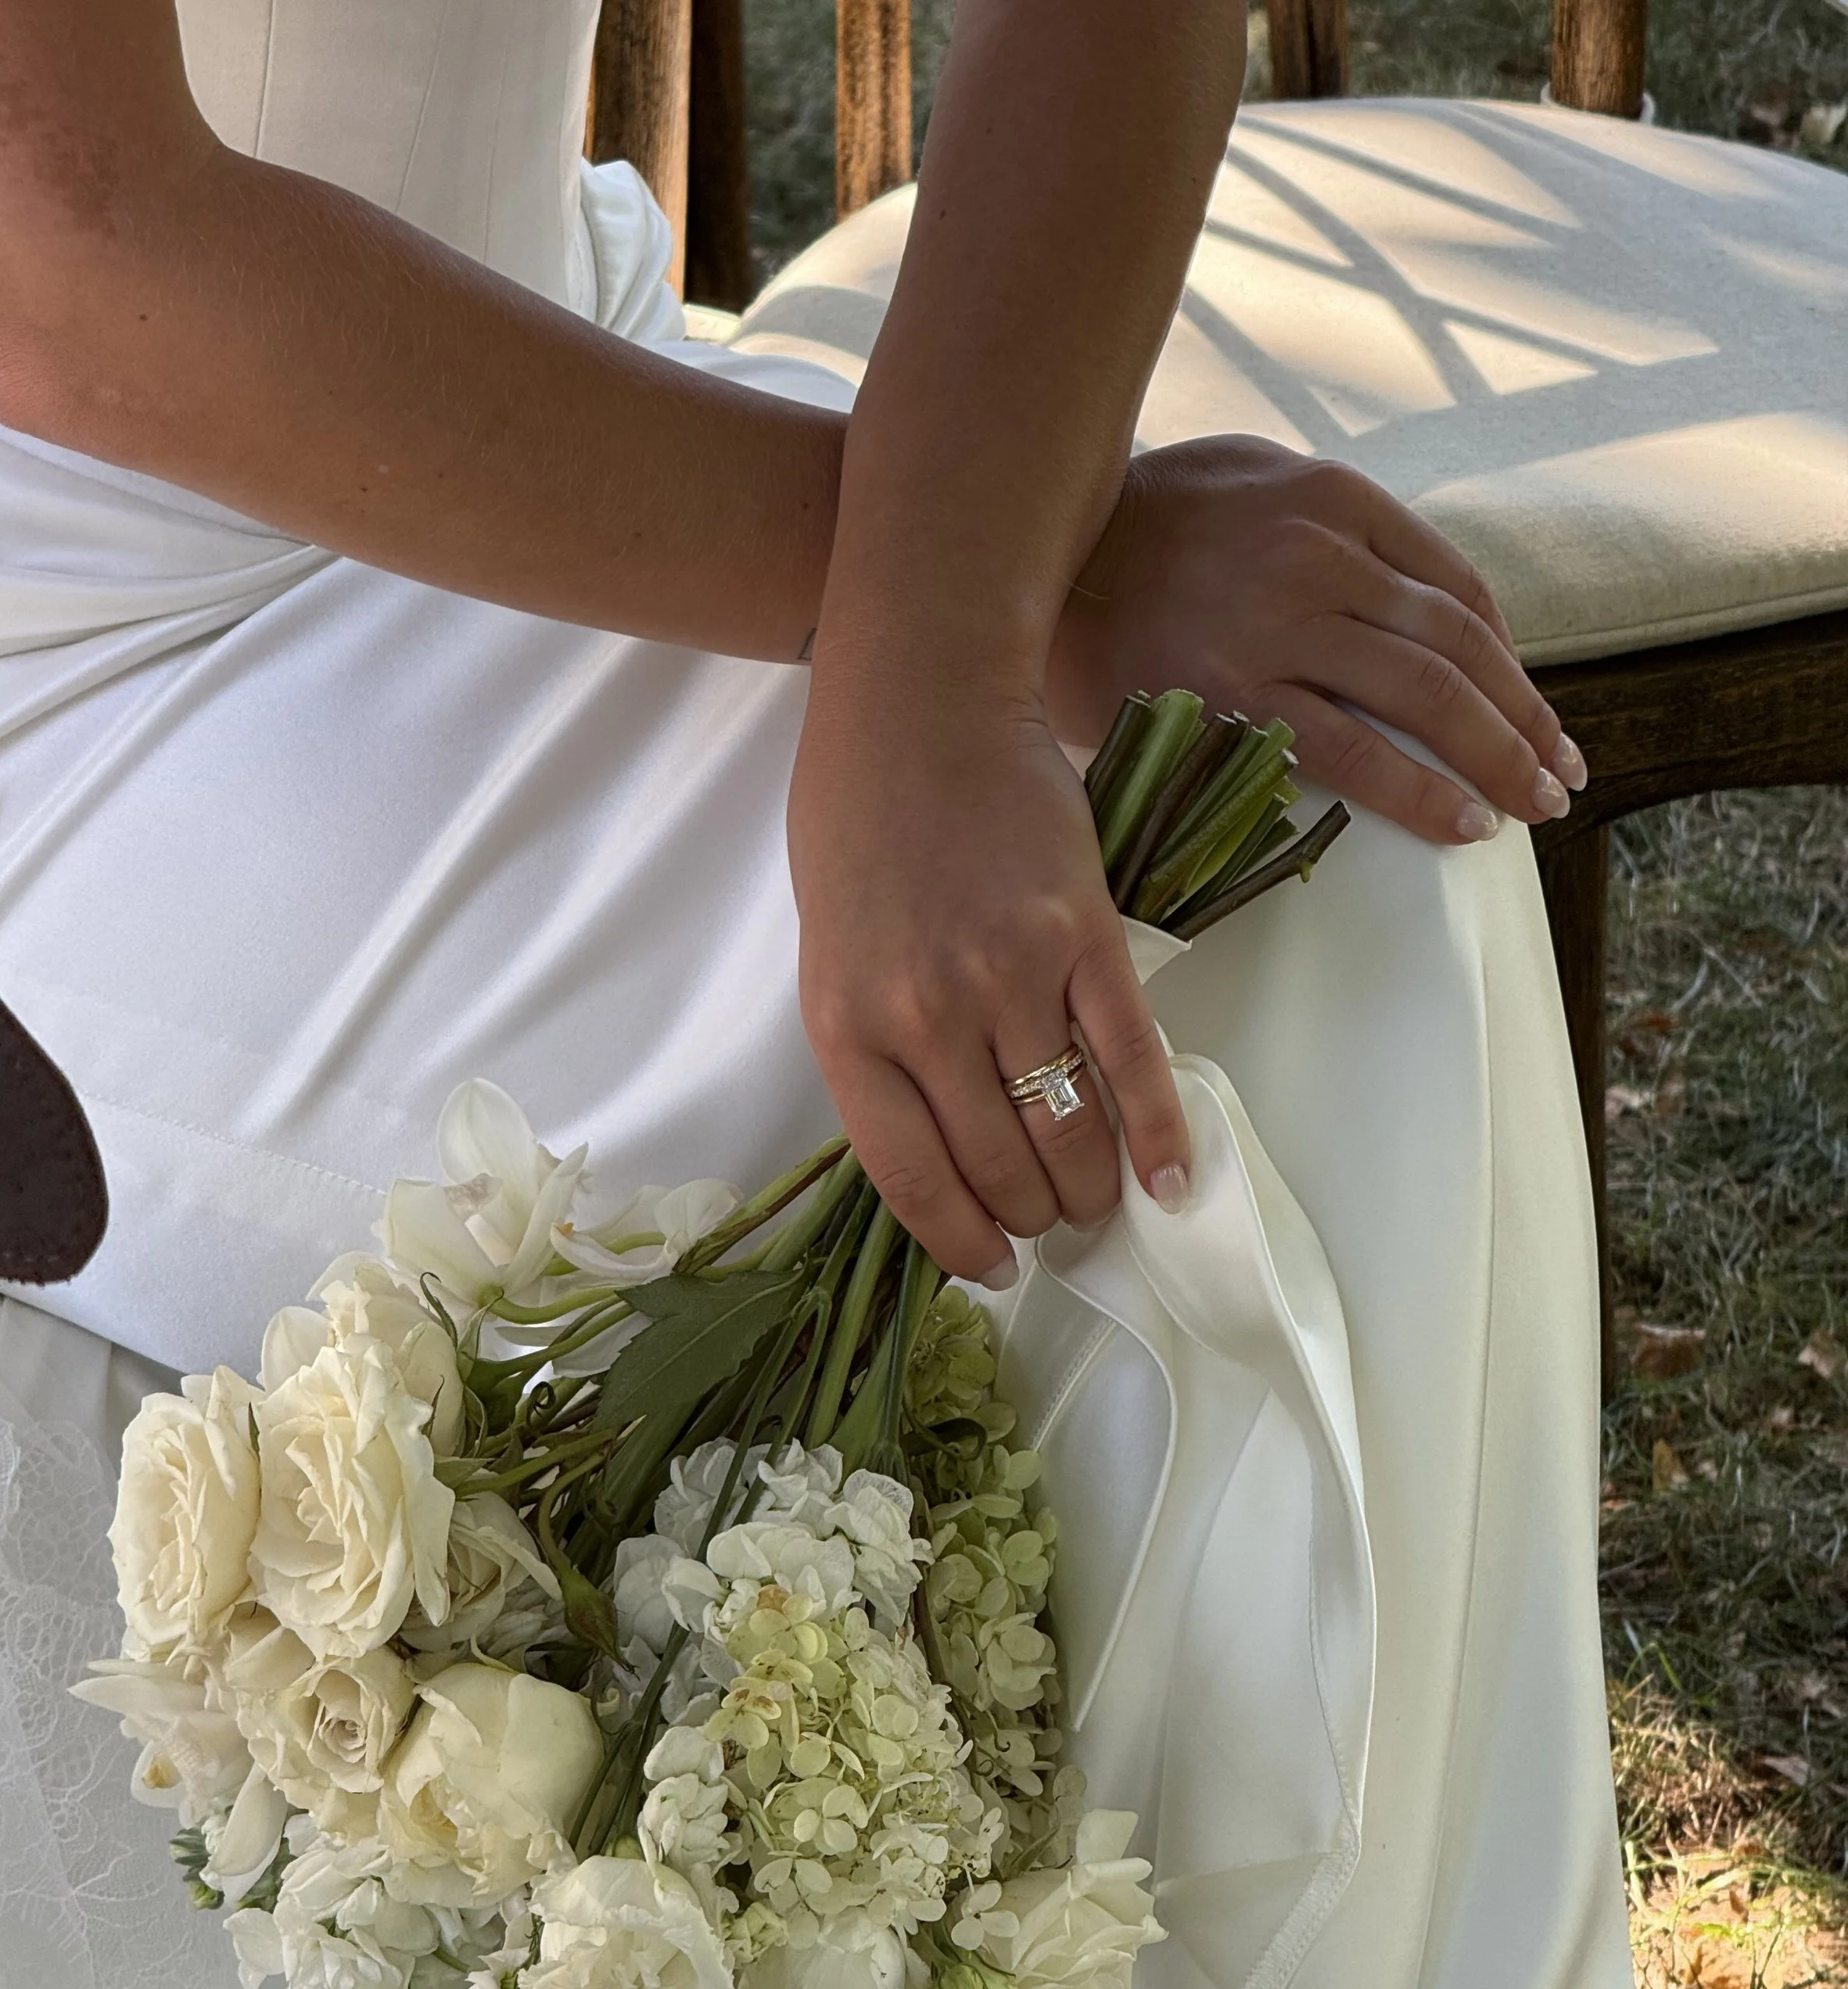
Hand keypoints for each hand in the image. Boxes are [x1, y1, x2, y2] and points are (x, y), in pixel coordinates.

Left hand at [787, 674, 1189, 1283]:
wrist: (921, 705)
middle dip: (1033, 1217)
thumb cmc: (860, 825)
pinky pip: (1129, 1060)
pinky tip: (1168, 1179)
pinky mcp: (1084, 938)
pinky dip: (1155, 1132)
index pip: (911, 1178)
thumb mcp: (835, 954)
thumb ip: (882, 1051)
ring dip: (1089, 1188)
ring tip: (1098, 1203)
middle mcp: (926, 1016)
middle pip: (999, 1165)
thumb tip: (947, 1152)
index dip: (958, 1240)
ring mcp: (1010, 977)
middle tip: (1053, 1227)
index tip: (989, 1267)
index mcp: (848, 1028)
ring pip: (1066, 1129)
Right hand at [1048, 436, 1583, 844]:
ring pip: (1427, 696)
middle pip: (1459, 647)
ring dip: (1497, 757)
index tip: (1532, 713)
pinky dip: (1421, 791)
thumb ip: (1323, 525)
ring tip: (1534, 804)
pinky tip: (1462, 824)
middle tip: (1561, 775)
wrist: (1025, 551)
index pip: (1455, 588)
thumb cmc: (1133, 524)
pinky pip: (1354, 752)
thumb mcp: (1245, 478)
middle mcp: (1320, 557)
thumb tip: (1401, 598)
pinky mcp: (1233, 696)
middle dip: (1524, 720)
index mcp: (1332, 499)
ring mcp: (1279, 628)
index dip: (1509, 661)